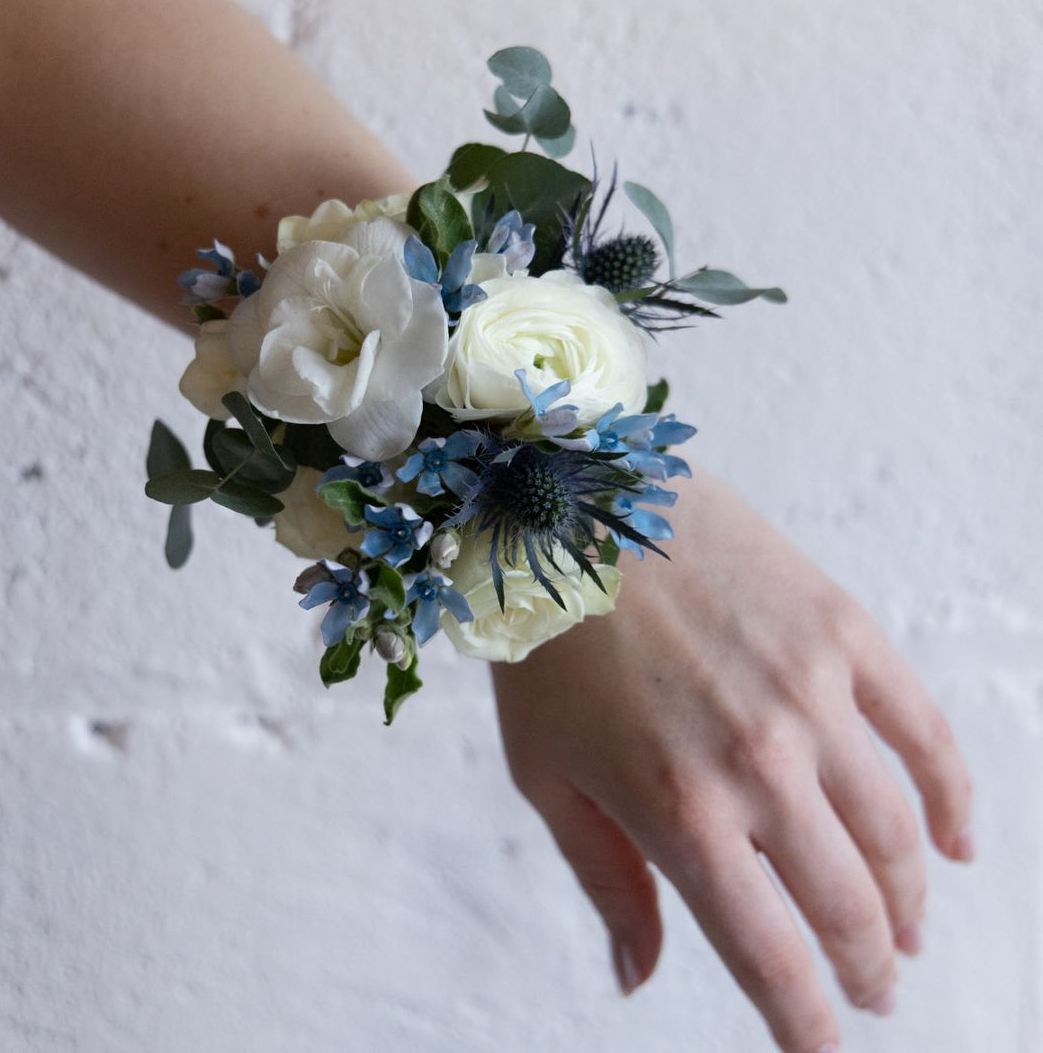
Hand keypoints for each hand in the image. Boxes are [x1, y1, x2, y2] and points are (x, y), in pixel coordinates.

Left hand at [491, 470, 972, 1052]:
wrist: (569, 505)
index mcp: (678, 809)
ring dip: (911, 899)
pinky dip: (953, 797)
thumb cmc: (544, 642)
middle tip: (872, 989)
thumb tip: (637, 979)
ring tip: (906, 932)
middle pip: (845, 904)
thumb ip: (604, 879)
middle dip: (865, 966)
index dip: (806, 1022)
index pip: (769, 954)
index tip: (824, 1048)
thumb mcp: (545, 772)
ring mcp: (810, 693)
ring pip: (895, 833)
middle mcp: (758, 762)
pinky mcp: (839, 631)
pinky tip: (960, 840)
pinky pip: (922, 732)